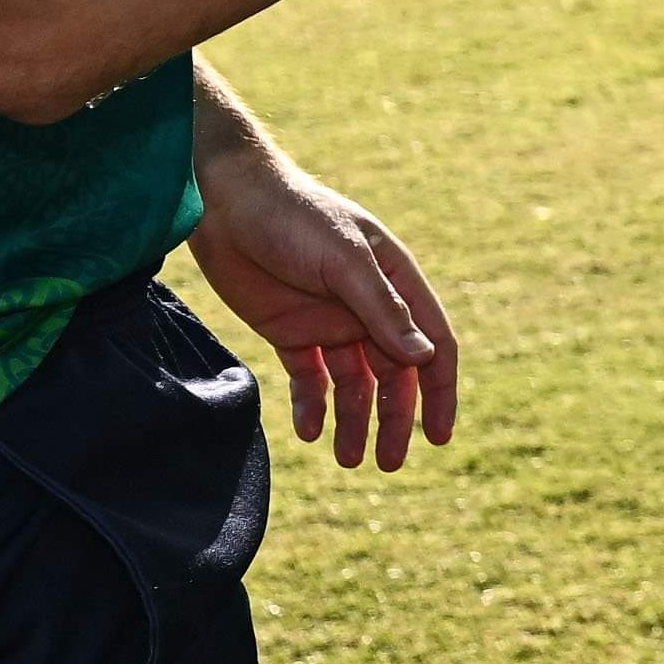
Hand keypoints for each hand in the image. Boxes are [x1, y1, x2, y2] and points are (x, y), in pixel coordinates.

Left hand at [187, 121, 457, 469]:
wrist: (223, 200)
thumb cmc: (293, 216)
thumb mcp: (343, 260)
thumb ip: (383, 309)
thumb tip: (425, 357)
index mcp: (396, 281)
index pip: (433, 344)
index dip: (440, 391)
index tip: (438, 436)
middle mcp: (369, 305)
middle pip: (395, 374)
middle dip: (395, 420)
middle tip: (389, 463)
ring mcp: (329, 320)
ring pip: (354, 383)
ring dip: (355, 421)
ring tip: (349, 460)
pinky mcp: (290, 331)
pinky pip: (311, 379)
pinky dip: (314, 406)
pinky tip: (310, 431)